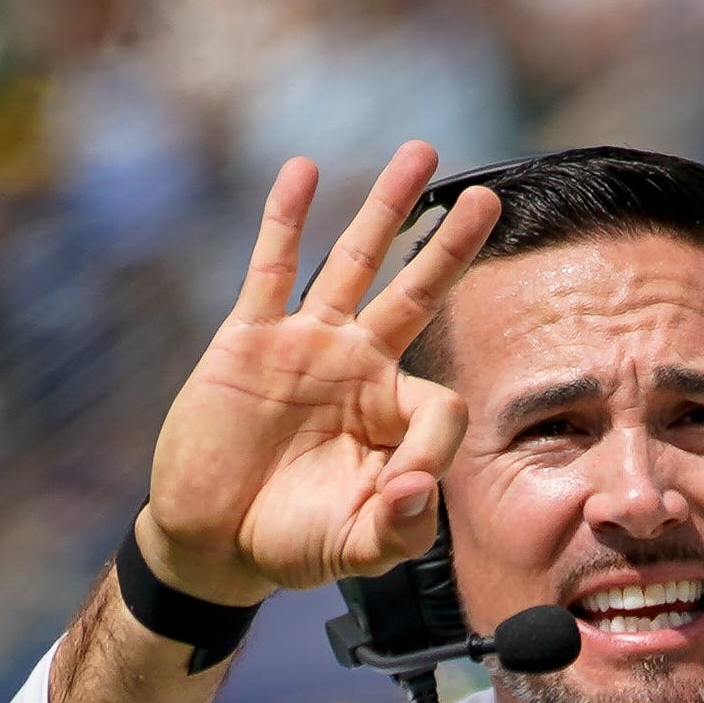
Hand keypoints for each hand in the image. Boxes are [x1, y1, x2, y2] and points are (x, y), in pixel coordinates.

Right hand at [142, 145, 504, 604]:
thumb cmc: (294, 543)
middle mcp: (359, 368)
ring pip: (355, 263)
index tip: (403, 491)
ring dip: (386, 209)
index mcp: (394, 417)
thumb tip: (419, 489)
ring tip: (420, 153)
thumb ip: (401, 529)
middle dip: (452, 248)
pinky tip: (303, 172)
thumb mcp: (358, 549)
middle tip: (489, 199)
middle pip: (417, 294)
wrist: (214, 541)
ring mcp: (306, 346)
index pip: (442, 404)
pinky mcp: (250, 339)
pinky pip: (272, 268)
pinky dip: (285, 219)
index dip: (434, 446)